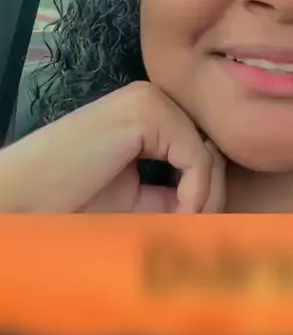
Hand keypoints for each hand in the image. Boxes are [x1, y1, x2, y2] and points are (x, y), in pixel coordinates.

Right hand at [0, 82, 224, 212]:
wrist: (25, 201)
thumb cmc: (75, 207)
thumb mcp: (141, 202)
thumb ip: (179, 193)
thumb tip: (225, 204)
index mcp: (152, 117)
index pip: (201, 153)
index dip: (206, 195)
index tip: (197, 232)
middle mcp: (155, 99)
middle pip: (211, 151)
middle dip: (208, 199)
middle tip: (194, 234)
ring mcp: (151, 100)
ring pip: (209, 155)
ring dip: (203, 202)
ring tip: (181, 230)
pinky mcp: (148, 111)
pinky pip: (197, 159)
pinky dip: (195, 195)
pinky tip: (177, 217)